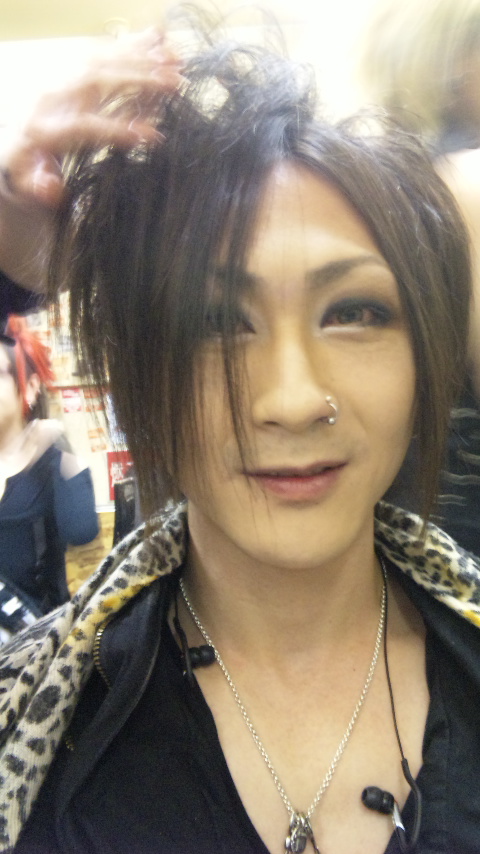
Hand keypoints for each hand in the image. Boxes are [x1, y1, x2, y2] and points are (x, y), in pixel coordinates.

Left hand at [1, 29, 182, 207]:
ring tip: (175, 63)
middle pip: (95, 82)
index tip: (151, 136)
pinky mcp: (73, 73)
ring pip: (102, 60)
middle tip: (174, 84)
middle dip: (137, 79)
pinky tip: (159, 42)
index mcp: (44, 130)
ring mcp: (63, 81)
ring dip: (141, 58)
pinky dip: (132, 46)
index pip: (81, 127)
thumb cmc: (30, 170)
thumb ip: (40, 187)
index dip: (115, 129)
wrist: (18, 144)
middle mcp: (53, 99)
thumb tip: (51, 188)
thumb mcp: (29, 186)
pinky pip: (103, 52)